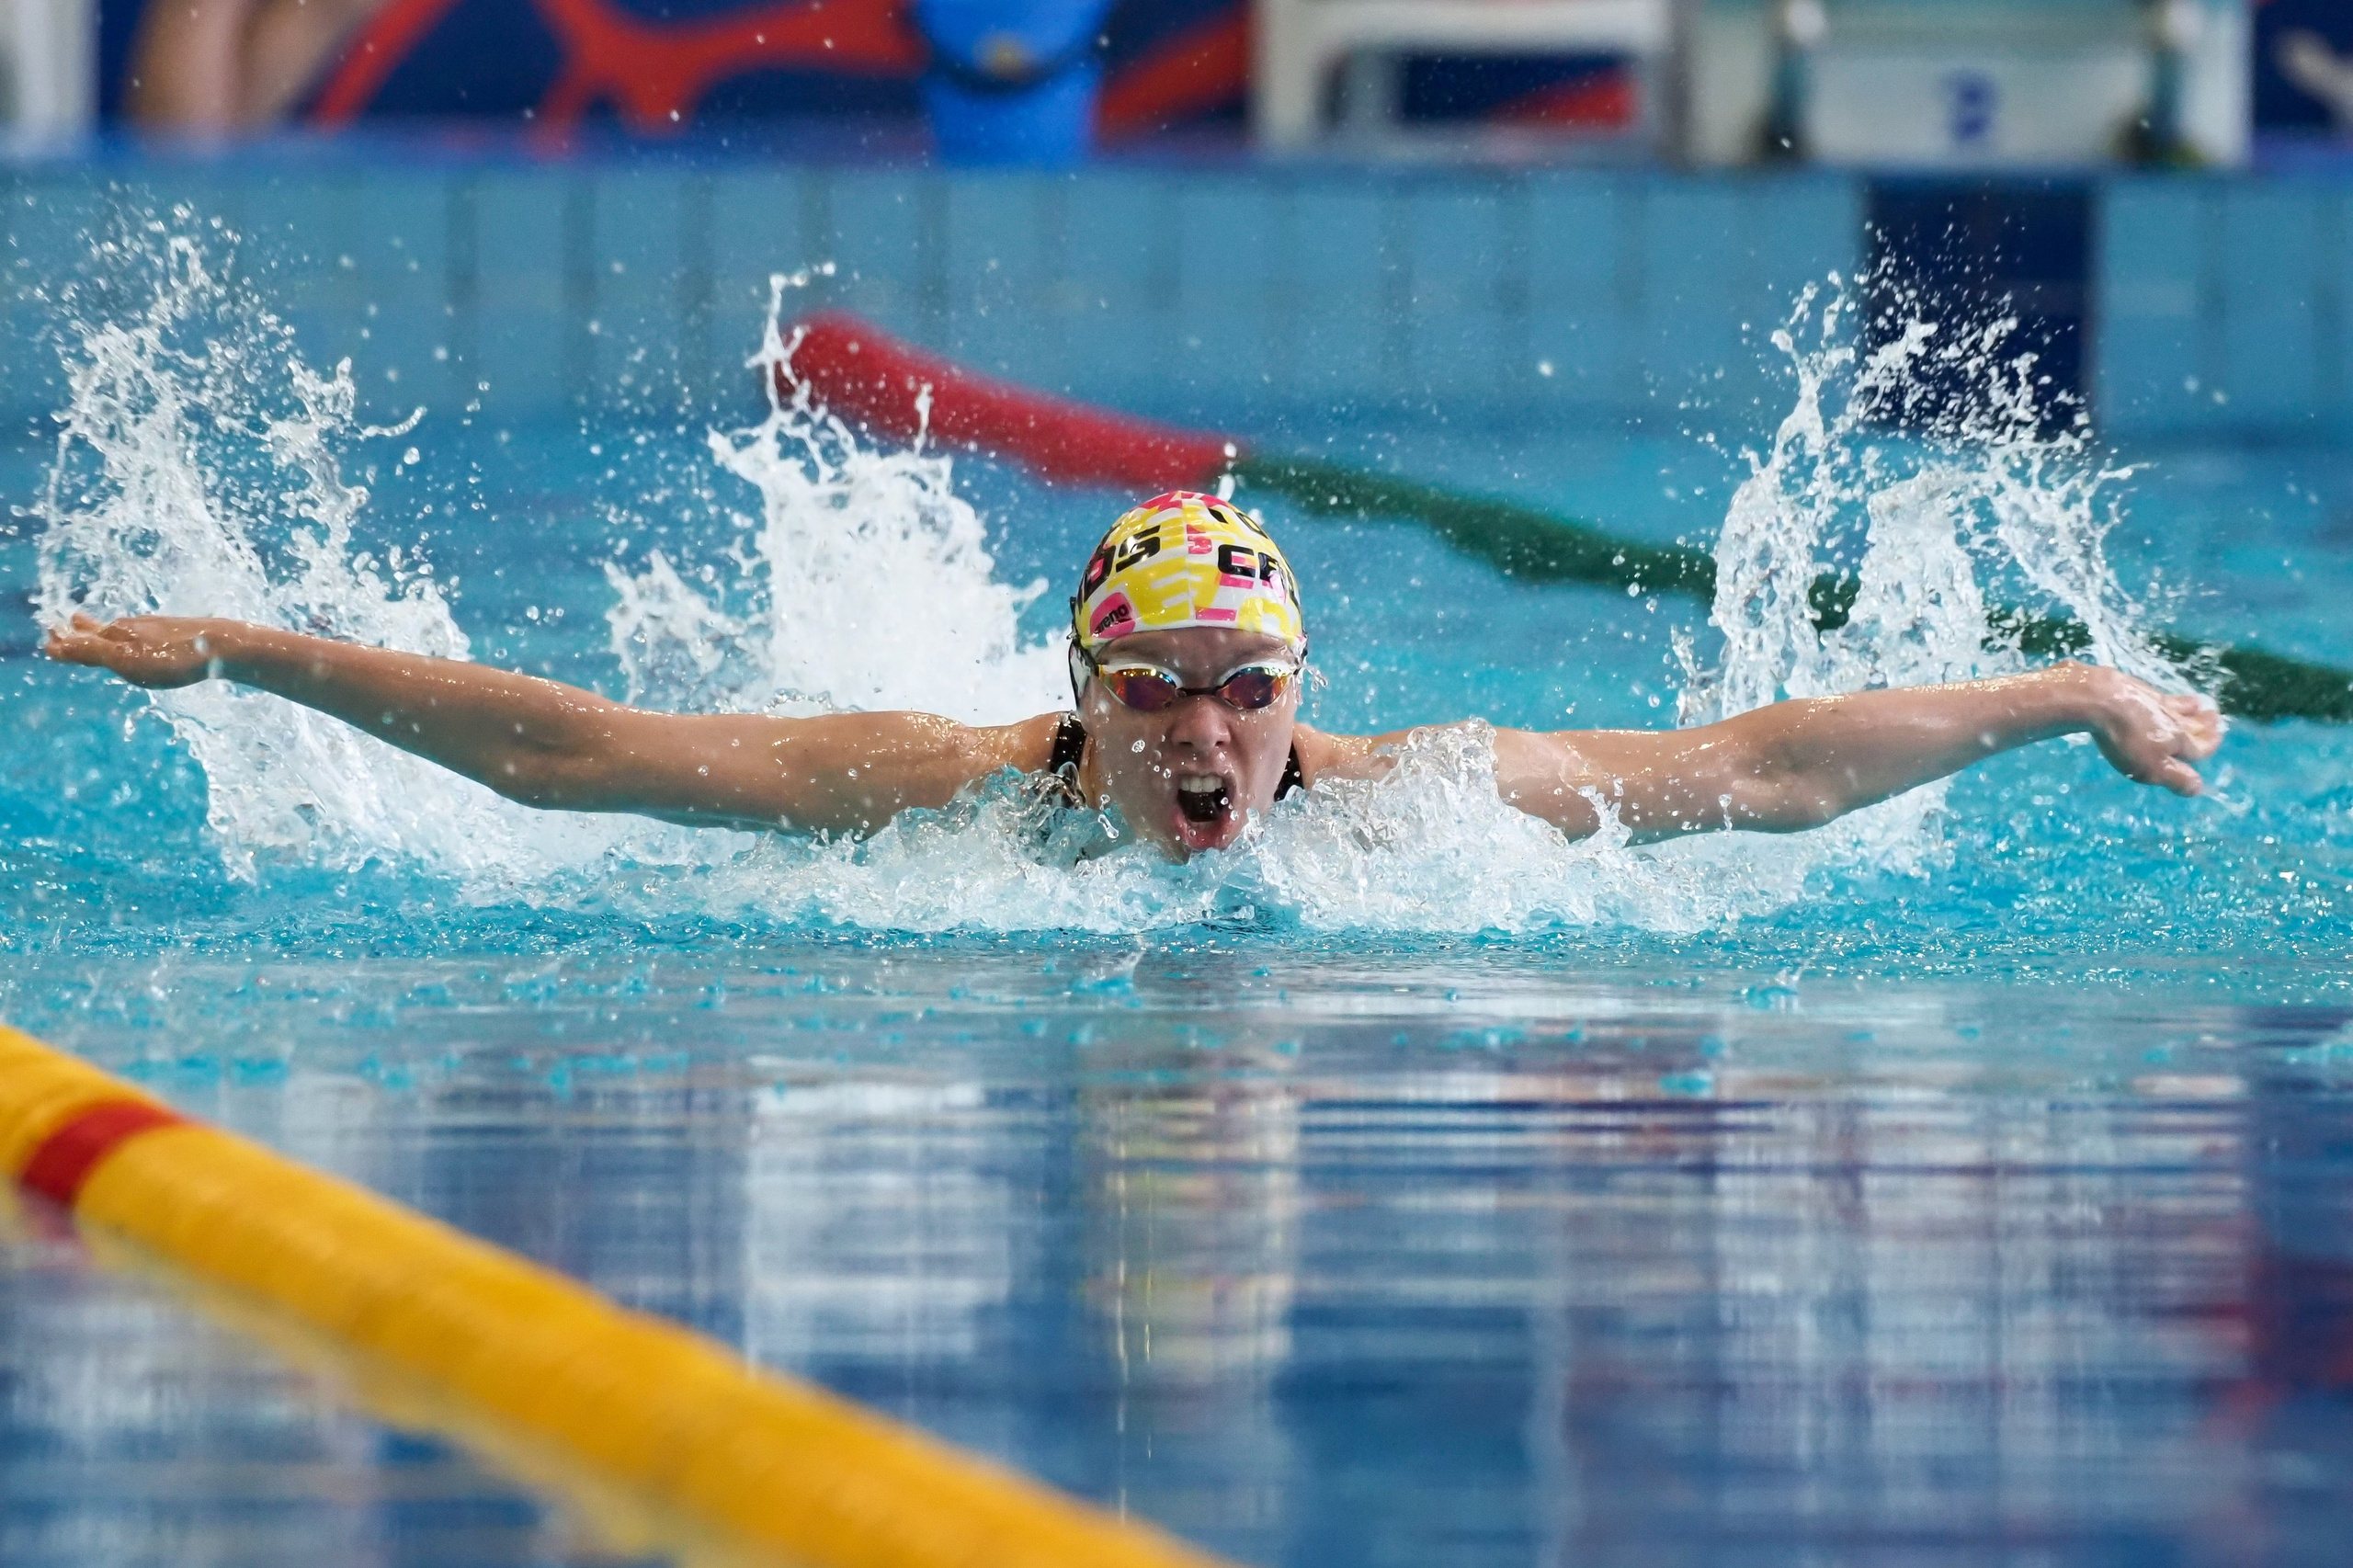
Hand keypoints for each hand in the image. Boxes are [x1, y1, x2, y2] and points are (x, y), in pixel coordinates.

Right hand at [43, 613, 241, 689]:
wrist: (223, 645)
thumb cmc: (172, 657)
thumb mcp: (125, 660)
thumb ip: (92, 653)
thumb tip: (53, 644)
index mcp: (117, 633)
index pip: (83, 638)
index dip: (66, 641)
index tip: (49, 640)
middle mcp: (133, 626)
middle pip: (102, 629)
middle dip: (83, 630)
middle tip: (69, 622)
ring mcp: (155, 628)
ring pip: (123, 630)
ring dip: (105, 632)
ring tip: (95, 629)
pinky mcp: (176, 632)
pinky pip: (144, 634)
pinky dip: (130, 636)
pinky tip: (141, 640)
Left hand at [2078, 664, 2223, 796]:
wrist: (2101, 699)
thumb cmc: (2127, 739)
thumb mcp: (2152, 768)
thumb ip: (2176, 778)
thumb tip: (2198, 787)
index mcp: (2180, 741)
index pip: (2202, 746)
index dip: (2209, 745)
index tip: (2217, 739)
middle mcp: (2173, 720)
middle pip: (2195, 723)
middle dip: (2206, 724)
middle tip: (2215, 718)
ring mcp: (2155, 702)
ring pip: (2179, 706)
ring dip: (2192, 707)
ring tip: (2198, 705)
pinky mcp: (2137, 690)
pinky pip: (2158, 695)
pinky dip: (2166, 697)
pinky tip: (2158, 695)